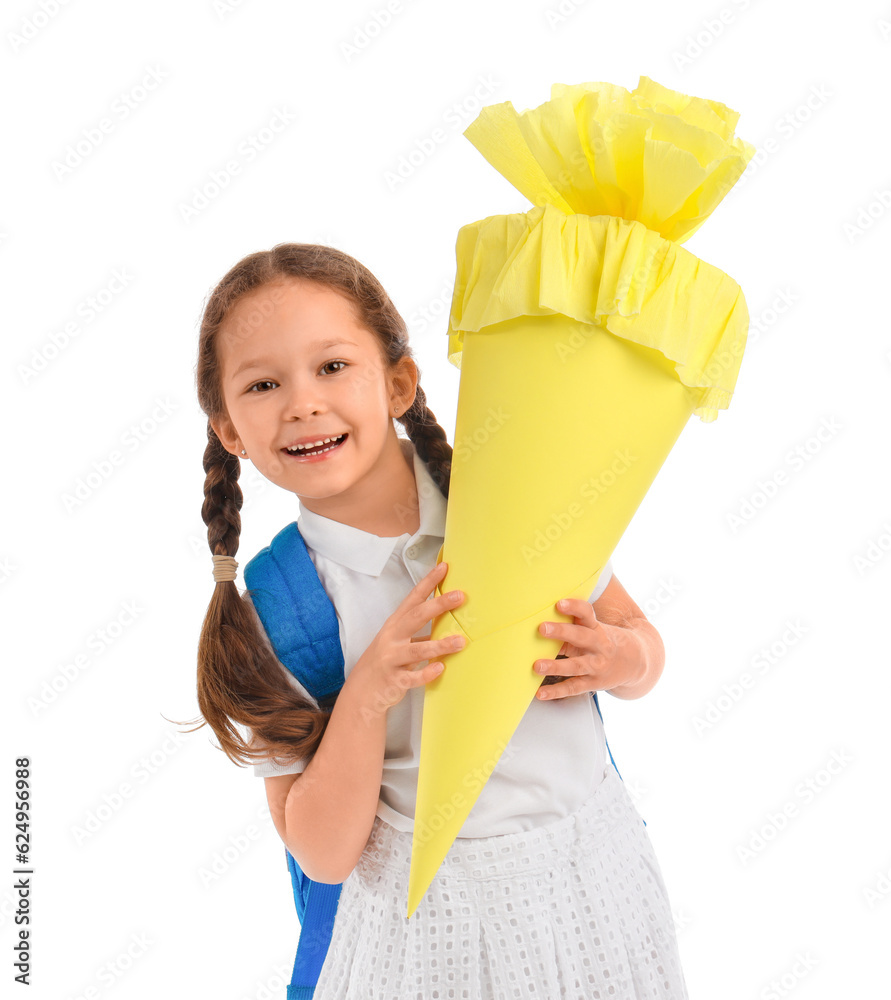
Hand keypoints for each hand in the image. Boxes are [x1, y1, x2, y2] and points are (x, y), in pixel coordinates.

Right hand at [349, 561, 465, 714]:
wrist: (361, 691)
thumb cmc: (385, 661)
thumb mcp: (398, 640)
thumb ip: (420, 630)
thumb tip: (448, 618)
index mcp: (395, 624)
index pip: (413, 598)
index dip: (428, 582)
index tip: (444, 567)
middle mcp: (392, 638)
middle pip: (416, 617)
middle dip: (438, 605)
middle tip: (460, 596)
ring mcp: (392, 658)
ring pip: (417, 649)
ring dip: (440, 645)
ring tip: (461, 641)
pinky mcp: (394, 680)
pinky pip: (412, 677)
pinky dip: (426, 673)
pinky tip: (440, 668)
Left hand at [532, 598, 644, 699]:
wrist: (636, 663)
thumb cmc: (604, 641)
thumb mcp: (595, 629)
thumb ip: (573, 624)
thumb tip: (539, 619)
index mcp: (596, 628)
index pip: (587, 613)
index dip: (574, 607)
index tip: (559, 604)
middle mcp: (598, 646)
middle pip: (581, 637)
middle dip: (561, 632)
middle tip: (542, 628)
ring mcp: (597, 666)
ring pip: (576, 666)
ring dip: (556, 666)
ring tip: (537, 666)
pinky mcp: (593, 683)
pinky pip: (573, 687)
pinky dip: (556, 692)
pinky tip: (540, 693)